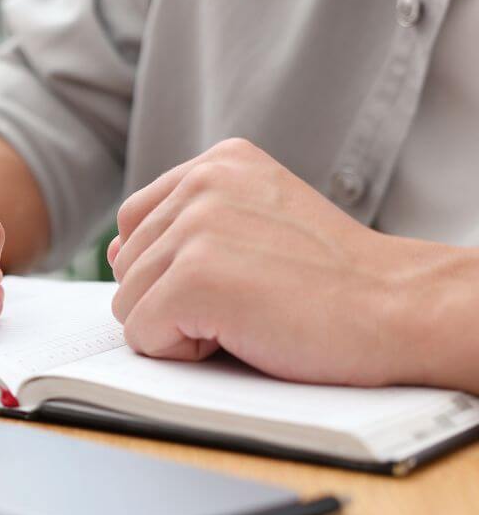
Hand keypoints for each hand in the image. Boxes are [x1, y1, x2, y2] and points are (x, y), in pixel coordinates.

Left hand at [108, 138, 416, 385]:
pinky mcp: (193, 278)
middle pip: (126, 263)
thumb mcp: (259, 220)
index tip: (232, 277)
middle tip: (247, 300)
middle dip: (170, 298)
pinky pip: (141, 334)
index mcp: (219, 162)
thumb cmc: (335, 279)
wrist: (401, 308)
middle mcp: (202, 183)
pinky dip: (180, 352)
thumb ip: (191, 222)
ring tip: (246, 315)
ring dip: (177, 327)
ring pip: (127, 302)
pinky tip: (240, 334)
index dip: (168, 266)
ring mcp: (195, 228)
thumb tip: (113, 252)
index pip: (135, 219)